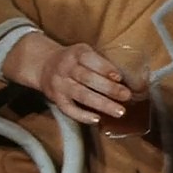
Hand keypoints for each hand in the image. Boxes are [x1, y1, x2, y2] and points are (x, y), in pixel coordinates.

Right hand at [2, 34, 130, 124]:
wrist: (44, 65)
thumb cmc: (74, 59)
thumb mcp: (85, 52)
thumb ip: (101, 62)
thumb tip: (126, 77)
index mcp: (77, 53)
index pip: (90, 59)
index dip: (105, 68)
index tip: (120, 77)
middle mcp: (66, 68)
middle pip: (88, 79)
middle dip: (109, 88)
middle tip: (127, 95)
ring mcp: (60, 84)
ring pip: (81, 95)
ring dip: (102, 104)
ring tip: (119, 111)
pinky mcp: (56, 99)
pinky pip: (69, 109)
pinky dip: (82, 115)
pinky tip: (97, 119)